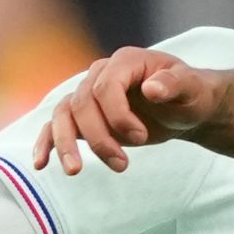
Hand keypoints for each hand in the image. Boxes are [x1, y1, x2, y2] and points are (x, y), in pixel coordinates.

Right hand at [34, 44, 221, 175]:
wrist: (186, 108)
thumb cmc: (191, 95)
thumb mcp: (192, 88)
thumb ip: (174, 85)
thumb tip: (151, 89)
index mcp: (125, 61)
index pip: (105, 86)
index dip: (117, 115)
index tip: (140, 138)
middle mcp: (101, 74)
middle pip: (82, 105)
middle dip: (99, 138)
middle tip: (123, 165)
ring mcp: (89, 94)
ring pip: (64, 116)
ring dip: (67, 145)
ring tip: (75, 172)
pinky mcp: (84, 116)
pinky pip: (57, 126)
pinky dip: (47, 143)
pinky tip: (41, 164)